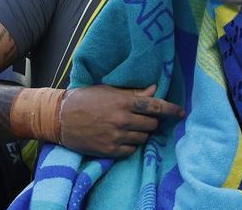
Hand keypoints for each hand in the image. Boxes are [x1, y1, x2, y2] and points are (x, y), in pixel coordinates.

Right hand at [58, 84, 183, 157]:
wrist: (59, 117)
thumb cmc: (85, 99)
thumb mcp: (108, 91)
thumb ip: (133, 92)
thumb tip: (154, 89)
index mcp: (123, 102)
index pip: (155, 106)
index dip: (171, 110)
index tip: (181, 112)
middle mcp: (122, 120)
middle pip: (152, 125)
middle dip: (151, 122)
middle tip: (143, 119)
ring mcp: (116, 137)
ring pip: (143, 139)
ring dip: (141, 134)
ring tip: (129, 127)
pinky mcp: (109, 150)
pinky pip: (131, 150)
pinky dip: (130, 145)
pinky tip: (121, 138)